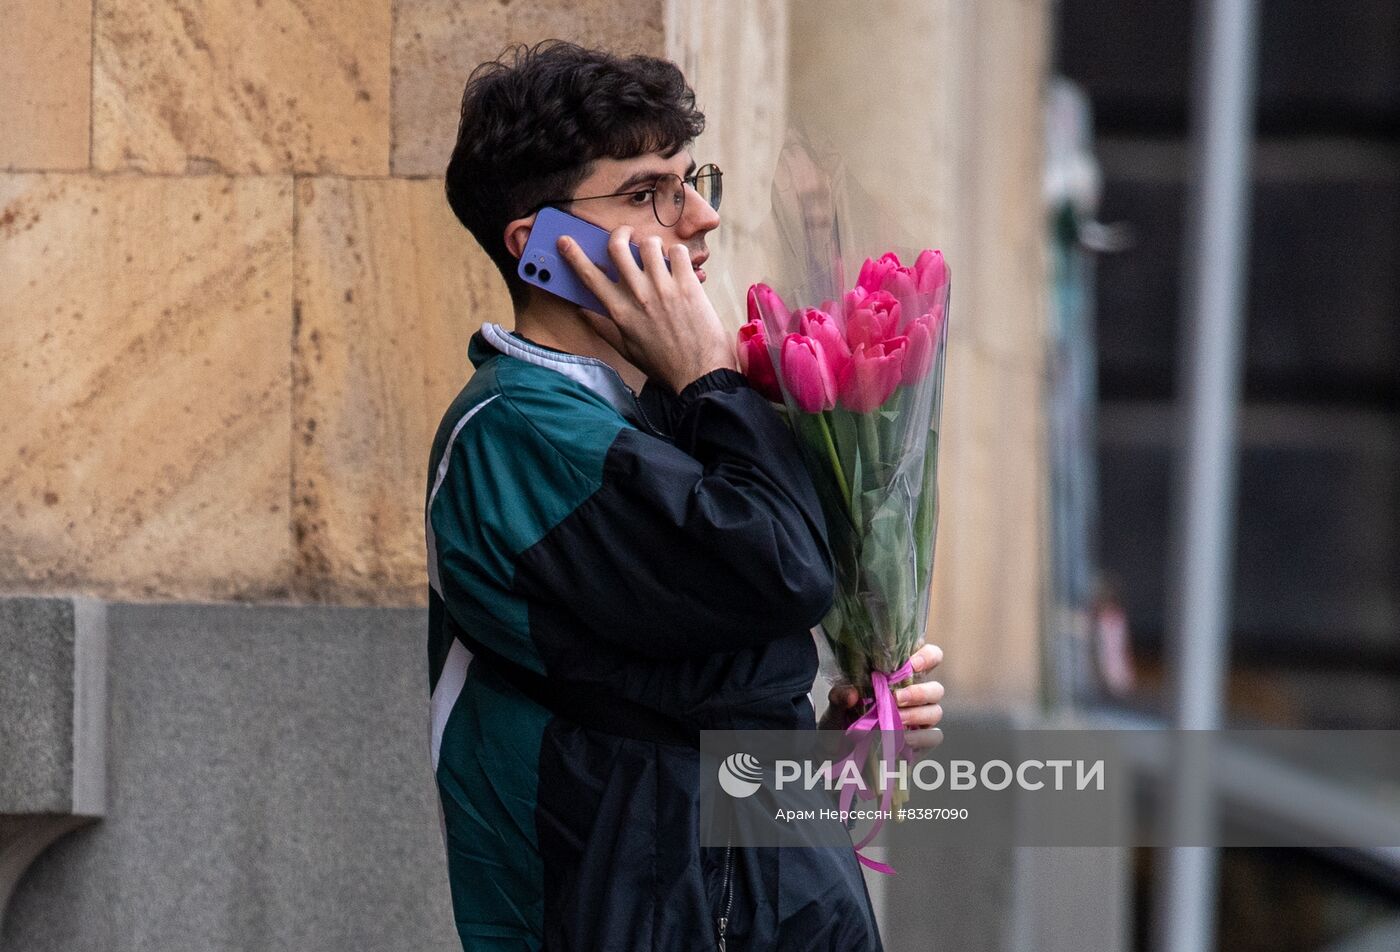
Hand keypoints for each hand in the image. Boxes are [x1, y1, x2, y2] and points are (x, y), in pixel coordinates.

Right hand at [556, 226, 735, 392]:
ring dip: (651, 244)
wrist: (698, 375)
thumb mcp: (627, 350)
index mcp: (620, 312)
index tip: (565, 241)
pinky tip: (679, 266)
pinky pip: (677, 252)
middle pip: (617, 247)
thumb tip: (582, 312)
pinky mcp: (688, 285)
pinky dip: (677, 254)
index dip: (574, 255)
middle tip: (626, 234)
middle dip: (619, 234)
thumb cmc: (664, 365)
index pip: (590, 277)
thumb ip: (603, 328)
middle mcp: (638, 296)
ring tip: (657, 255)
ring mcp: (663, 288)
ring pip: (648, 244)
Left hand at [819, 643, 944, 749]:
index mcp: (902, 677)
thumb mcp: (836, 707)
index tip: (912, 664)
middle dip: (920, 692)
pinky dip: (920, 737)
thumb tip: (851, 693)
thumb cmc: (843, 721)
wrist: (840, 753)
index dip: (927, 656)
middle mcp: (916, 697)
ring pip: (936, 711)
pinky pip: (934, 736)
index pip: (929, 658)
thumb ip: (840, 697)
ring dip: (917, 714)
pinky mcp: (922, 741)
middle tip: (897, 698)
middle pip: (937, 688)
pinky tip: (902, 738)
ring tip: (897, 719)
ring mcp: (921, 720)